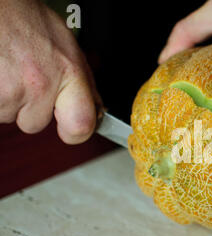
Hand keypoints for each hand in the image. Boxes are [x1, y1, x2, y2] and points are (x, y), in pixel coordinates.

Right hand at [0, 0, 99, 143]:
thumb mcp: (69, 48)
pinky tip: (1, 73)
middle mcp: (40, 84)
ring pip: (10, 116)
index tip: (70, 128)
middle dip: (30, 108)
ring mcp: (10, 90)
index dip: (75, 132)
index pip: (81, 125)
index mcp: (69, 73)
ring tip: (10, 71)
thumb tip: (97, 111)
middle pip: (35, 124)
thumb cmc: (30, 22)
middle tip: (27, 80)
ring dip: (10, 100)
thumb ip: (85, 84)